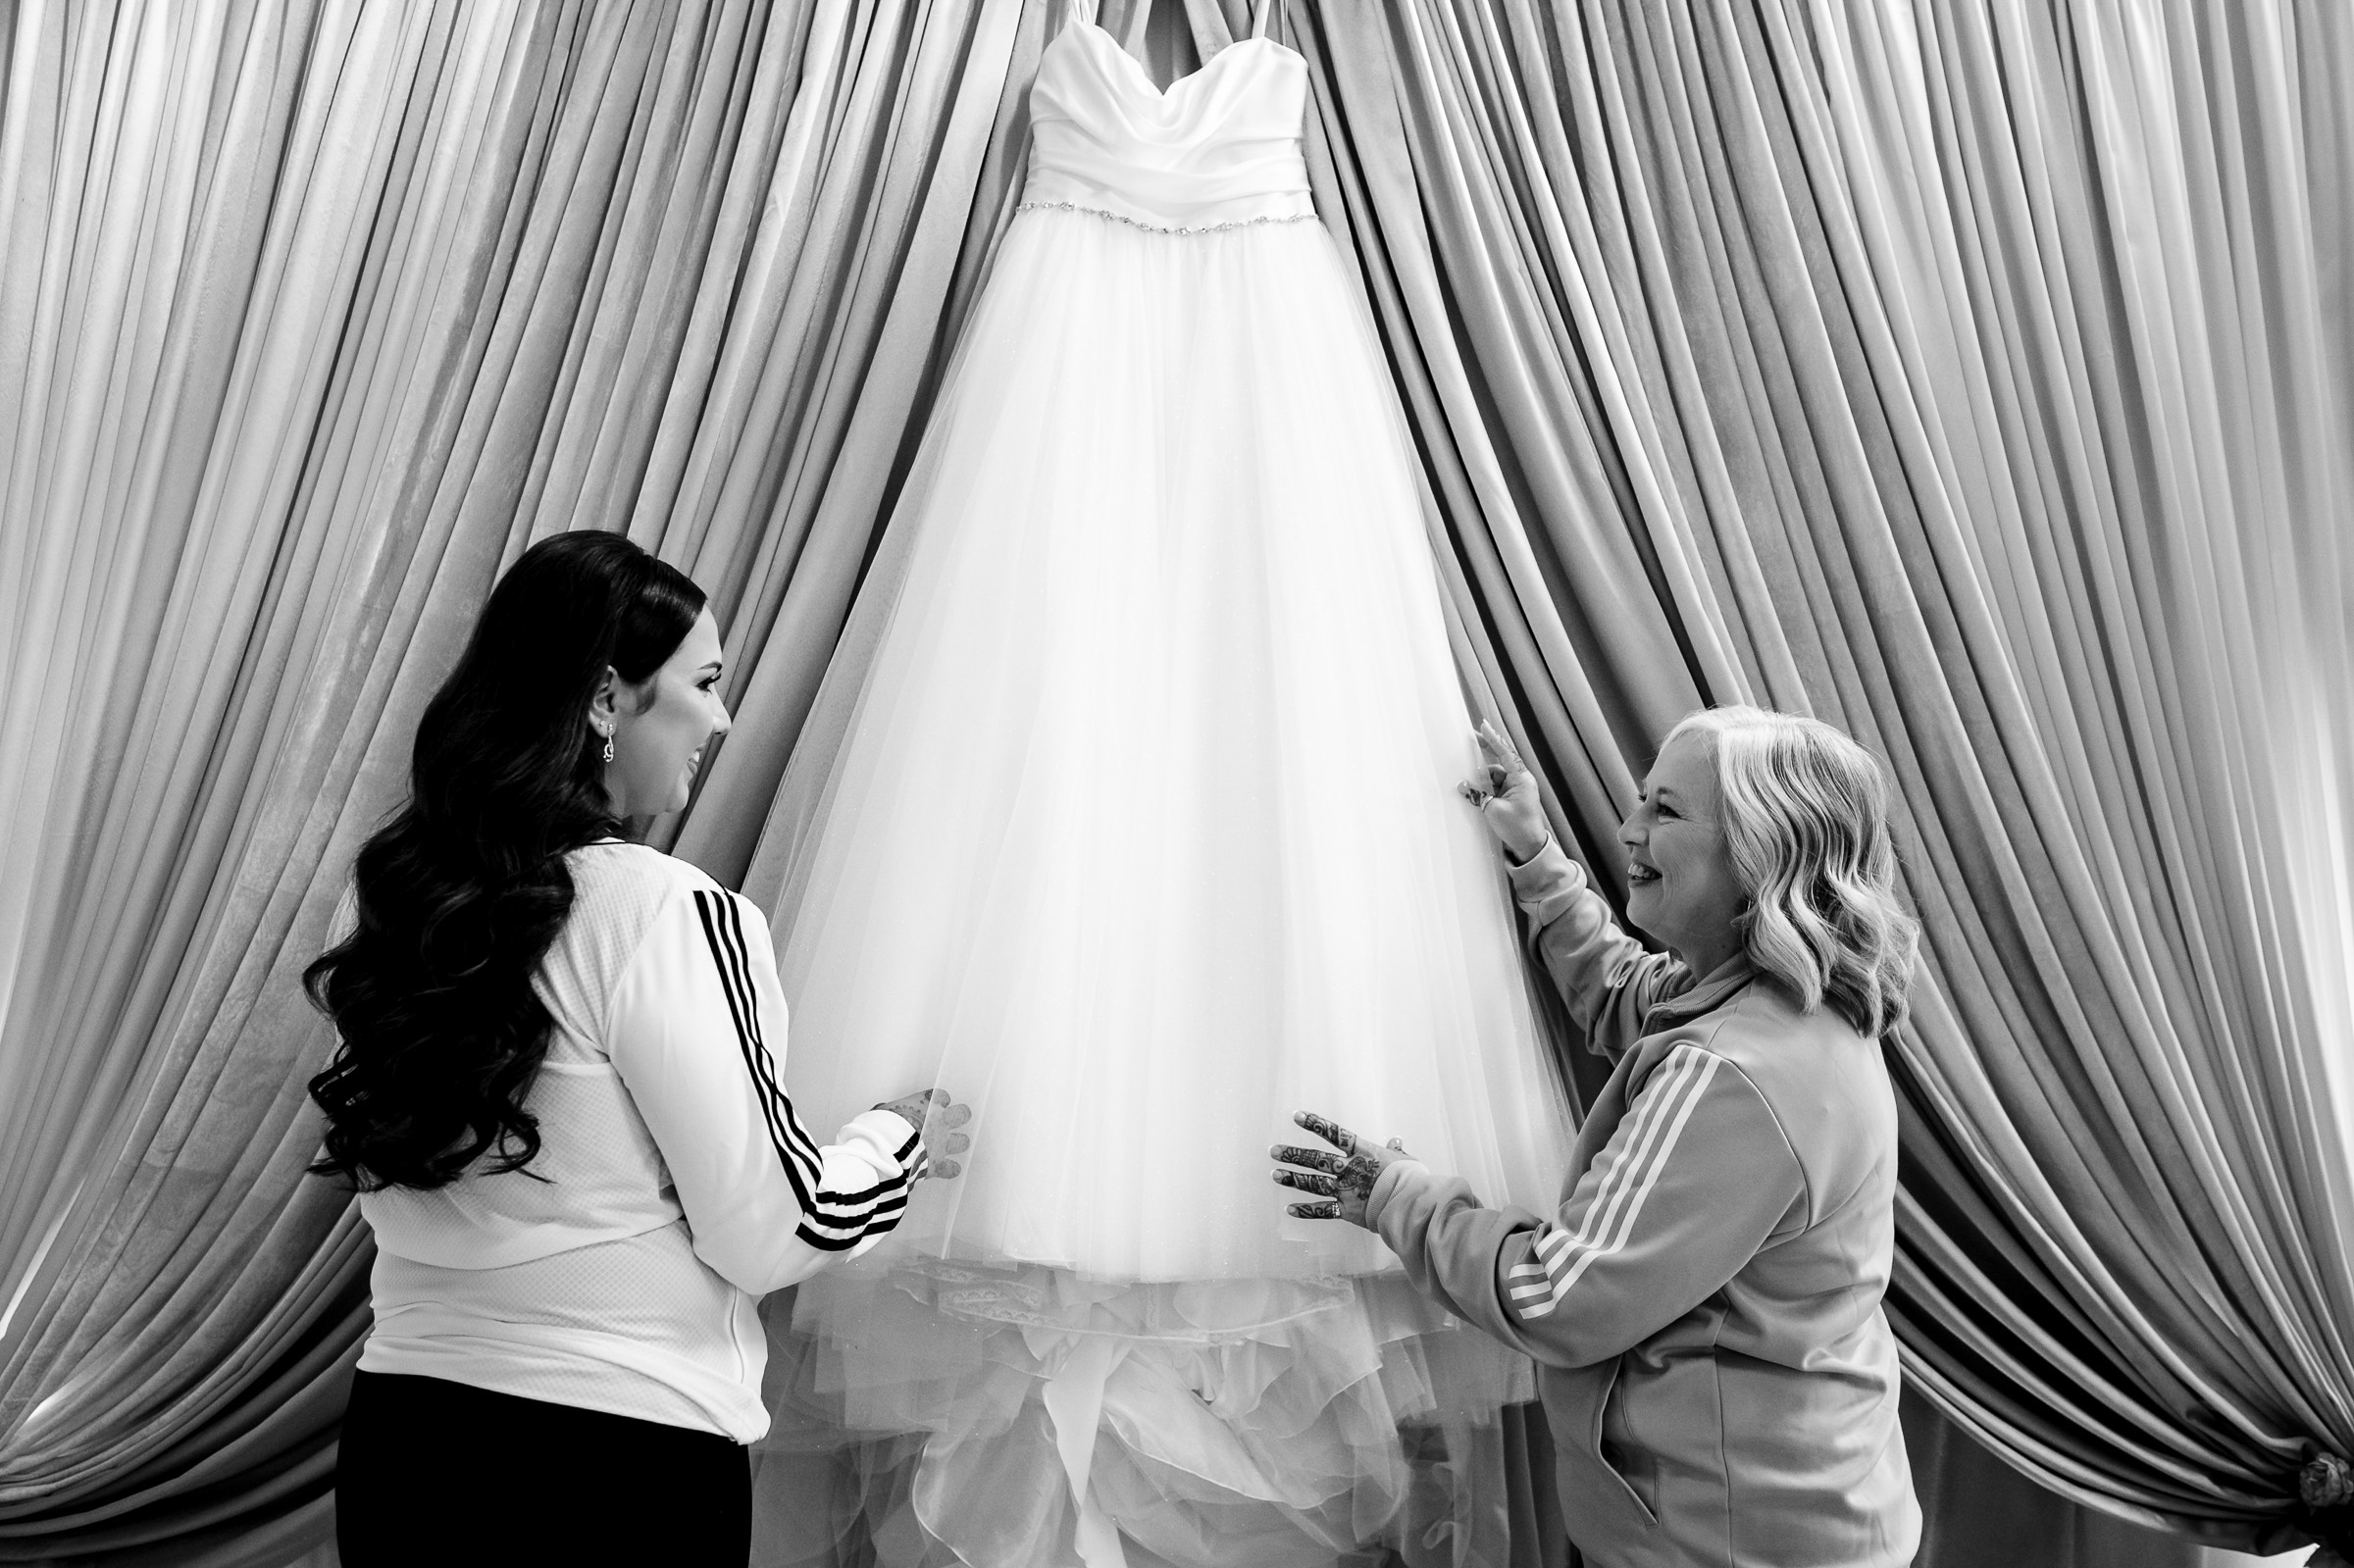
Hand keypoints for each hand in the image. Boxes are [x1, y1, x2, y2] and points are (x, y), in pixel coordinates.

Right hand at [874, 1088, 971, 1178]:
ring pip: (963, 1141)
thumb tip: (888, 1112)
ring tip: (946, 1147)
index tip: (932, 1106)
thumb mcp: (882, 1110)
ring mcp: (942, 1144)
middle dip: (958, 1118)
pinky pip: (953, 1168)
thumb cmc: (881, 1128)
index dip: (938, 1102)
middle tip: (949, 1122)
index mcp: (927, 1104)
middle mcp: (939, 1122)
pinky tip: (943, 1169)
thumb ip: (892, 1111)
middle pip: (962, 1114)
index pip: (942, 1096)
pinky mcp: (938, 1165)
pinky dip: (950, 1169)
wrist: (884, 1151)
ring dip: (956, 1144)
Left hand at [1270, 1112, 1411, 1228]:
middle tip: (1274, 1151)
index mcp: (1363, 1152)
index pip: (1335, 1133)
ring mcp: (1346, 1189)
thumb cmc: (1410, 1179)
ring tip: (1275, 1174)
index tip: (1296, 1116)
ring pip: (1313, 1183)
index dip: (1315, 1123)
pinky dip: (1306, 1211)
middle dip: (1293, 1154)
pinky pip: (1323, 1211)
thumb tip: (1396, 1141)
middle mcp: (1349, 1169)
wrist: (1410, 1202)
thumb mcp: (1405, 1160)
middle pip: (1316, 1159)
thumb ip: (1395, 1151)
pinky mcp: (1347, 1210)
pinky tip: (1290, 1209)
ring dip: (1293, 1178)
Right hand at [1458, 720, 1549, 863]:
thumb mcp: (1493, 810)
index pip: (1505, 754)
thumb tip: (1464, 787)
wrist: (1529, 847)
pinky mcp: (1511, 798)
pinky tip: (1473, 791)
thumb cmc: (1518, 829)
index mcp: (1521, 779)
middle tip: (1472, 738)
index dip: (1493, 739)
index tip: (1483, 726)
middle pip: (1501, 760)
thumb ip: (1478, 796)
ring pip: (1495, 775)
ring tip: (1468, 781)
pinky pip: (1495, 787)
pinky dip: (1484, 788)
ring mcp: (1516, 789)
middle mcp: (1520, 781)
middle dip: (1486, 750)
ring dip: (1482, 777)